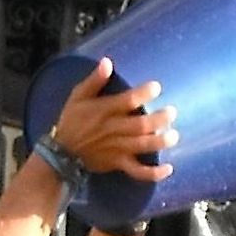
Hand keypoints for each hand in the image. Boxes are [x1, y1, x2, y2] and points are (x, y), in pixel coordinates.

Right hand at [54, 57, 177, 181]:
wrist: (61, 153)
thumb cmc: (72, 120)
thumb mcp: (78, 96)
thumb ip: (94, 80)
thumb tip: (107, 61)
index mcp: (105, 111)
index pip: (127, 101)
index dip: (143, 94)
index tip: (156, 87)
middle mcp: (114, 130)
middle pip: (140, 125)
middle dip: (159, 119)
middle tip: (172, 112)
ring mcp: (118, 149)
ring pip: (142, 146)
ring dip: (160, 142)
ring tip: (174, 136)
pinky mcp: (119, 163)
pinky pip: (138, 172)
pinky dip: (153, 173)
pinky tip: (169, 168)